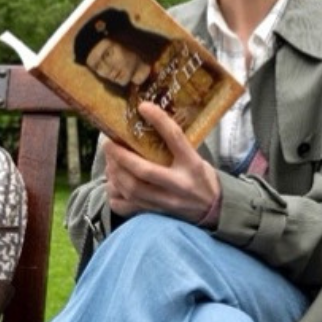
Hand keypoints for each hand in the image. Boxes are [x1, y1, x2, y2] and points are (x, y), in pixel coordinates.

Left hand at [103, 102, 220, 223]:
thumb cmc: (202, 179)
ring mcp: (167, 203)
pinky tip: (113, 183)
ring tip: (110, 161)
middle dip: (121, 155)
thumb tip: (149, 125)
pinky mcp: (156, 214)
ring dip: (115, 173)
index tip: (143, 107)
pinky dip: (115, 195)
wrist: (213, 211)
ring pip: (132, 189)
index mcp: (192, 165)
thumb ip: (176, 147)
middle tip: (109, 143)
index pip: (175, 138)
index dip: (159, 120)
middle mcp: (179, 185)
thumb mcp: (196, 159)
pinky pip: (128, 208)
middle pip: (144, 170)